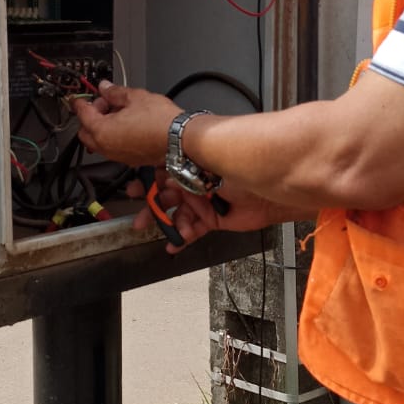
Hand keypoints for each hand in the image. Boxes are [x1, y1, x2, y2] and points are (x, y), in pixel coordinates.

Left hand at [72, 82, 180, 166]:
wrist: (181, 139)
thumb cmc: (161, 121)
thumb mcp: (135, 97)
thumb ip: (115, 92)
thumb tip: (105, 88)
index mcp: (103, 131)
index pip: (83, 114)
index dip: (80, 102)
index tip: (79, 98)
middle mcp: (107, 148)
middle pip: (86, 132)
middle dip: (91, 116)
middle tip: (105, 103)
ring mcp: (119, 156)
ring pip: (100, 142)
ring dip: (102, 127)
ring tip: (119, 112)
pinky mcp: (131, 160)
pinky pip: (114, 148)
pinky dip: (114, 136)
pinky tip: (128, 125)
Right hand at [128, 172, 283, 251]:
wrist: (269, 191)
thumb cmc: (241, 167)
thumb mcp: (207, 159)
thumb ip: (183, 161)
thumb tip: (163, 161)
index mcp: (191, 163)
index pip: (162, 172)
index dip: (147, 182)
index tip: (133, 190)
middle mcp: (196, 182)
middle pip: (167, 197)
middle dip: (152, 209)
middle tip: (139, 221)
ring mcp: (204, 202)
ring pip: (178, 216)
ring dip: (168, 226)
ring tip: (163, 234)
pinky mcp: (214, 219)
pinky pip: (193, 231)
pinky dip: (182, 238)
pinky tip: (173, 245)